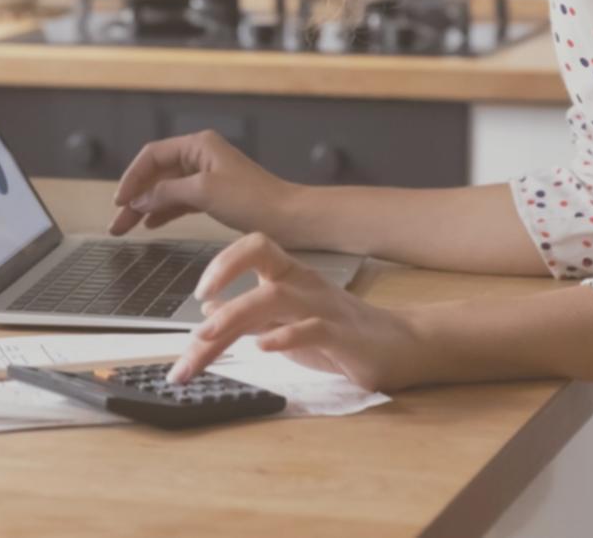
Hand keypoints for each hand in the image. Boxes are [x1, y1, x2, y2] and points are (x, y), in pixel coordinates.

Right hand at [108, 129, 295, 238]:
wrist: (289, 218)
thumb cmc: (255, 199)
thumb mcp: (204, 192)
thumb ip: (167, 192)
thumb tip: (140, 198)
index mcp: (199, 145)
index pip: (152, 155)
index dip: (132, 177)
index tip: (119, 200)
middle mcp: (201, 156)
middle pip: (156, 173)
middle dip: (134, 197)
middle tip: (116, 222)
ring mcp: (207, 176)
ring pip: (166, 189)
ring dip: (145, 208)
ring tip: (126, 228)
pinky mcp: (213, 195)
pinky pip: (180, 200)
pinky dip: (164, 212)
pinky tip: (150, 224)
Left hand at [165, 232, 423, 390]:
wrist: (401, 345)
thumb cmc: (340, 333)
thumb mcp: (286, 322)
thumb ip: (248, 315)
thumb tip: (206, 307)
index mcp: (290, 275)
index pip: (255, 246)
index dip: (224, 260)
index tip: (199, 290)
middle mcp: (304, 284)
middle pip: (259, 263)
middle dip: (220, 284)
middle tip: (191, 326)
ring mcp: (324, 307)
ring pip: (276, 296)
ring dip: (236, 314)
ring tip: (208, 336)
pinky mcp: (344, 336)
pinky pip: (313, 329)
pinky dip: (285, 336)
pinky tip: (263, 347)